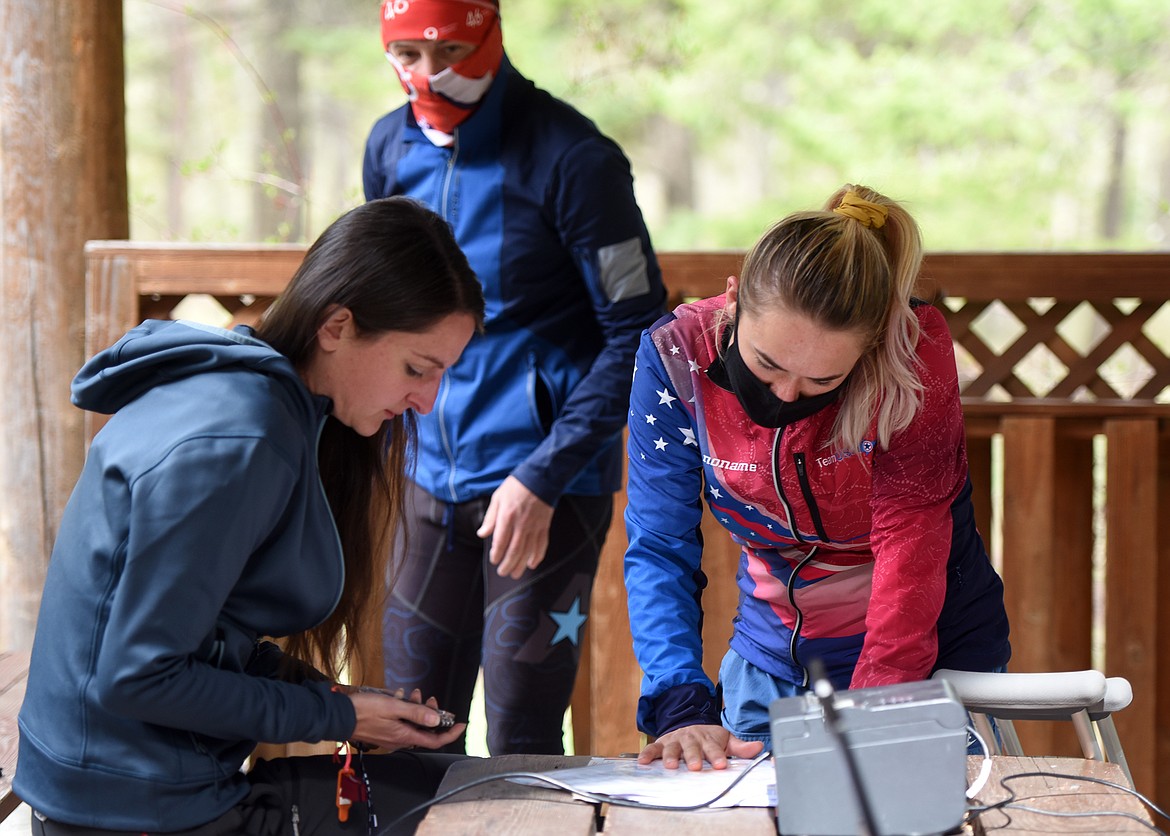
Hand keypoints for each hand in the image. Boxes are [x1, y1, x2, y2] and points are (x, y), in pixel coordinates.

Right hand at [347, 687, 464, 752]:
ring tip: (414, 694)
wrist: (339, 716)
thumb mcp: (393, 707)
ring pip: (413, 724)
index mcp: (405, 736)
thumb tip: (436, 720)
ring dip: (417, 709)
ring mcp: (391, 736)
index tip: (462, 724)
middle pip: (425, 730)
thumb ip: (416, 713)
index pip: (435, 740)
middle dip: (431, 714)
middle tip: (430, 698)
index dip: (451, 734)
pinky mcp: (384, 731)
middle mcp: (400, 739)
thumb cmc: (364, 711)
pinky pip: (401, 723)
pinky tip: (400, 698)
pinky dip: (405, 711)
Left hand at [476, 475, 553, 578]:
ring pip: (528, 551)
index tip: (494, 560)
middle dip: (508, 565)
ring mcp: (534, 527)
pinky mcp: (544, 527)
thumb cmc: (516, 487)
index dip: (496, 554)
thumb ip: (490, 518)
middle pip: (514, 551)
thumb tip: (482, 534)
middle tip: (503, 573)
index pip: (500, 542)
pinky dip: (537, 556)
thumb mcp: (498, 498)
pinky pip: (542, 545)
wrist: (540, 478)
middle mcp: (521, 524)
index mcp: (507, 517)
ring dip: (521, 565)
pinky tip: (532, 564)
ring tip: (515, 574)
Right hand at [637, 724, 764, 770]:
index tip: (721, 764)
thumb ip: (741, 747)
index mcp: (708, 739)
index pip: (714, 748)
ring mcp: (676, 740)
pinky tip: (643, 762)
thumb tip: (759, 748)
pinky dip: (648, 754)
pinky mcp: (662, 742)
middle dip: (694, 757)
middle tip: (696, 766)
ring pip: (673, 748)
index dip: (717, 756)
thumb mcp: (726, 739)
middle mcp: (691, 738)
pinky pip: (653, 748)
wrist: (689, 722)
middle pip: (692, 748)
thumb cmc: (708, 737)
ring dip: (671, 756)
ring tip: (672, 766)